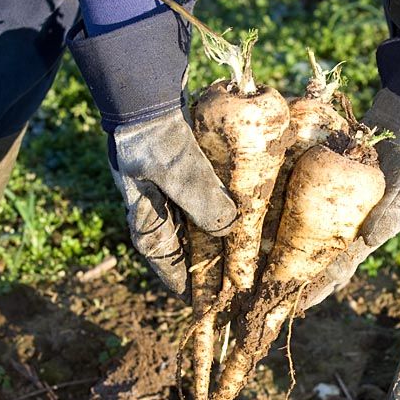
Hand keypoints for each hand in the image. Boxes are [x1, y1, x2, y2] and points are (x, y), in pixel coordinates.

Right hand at [110, 108, 236, 298]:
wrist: (144, 90)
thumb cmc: (151, 135)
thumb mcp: (173, 170)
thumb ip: (200, 199)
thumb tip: (229, 230)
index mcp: (149, 224)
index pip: (170, 269)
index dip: (191, 291)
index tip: (213, 309)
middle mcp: (163, 216)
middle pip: (192, 255)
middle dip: (215, 271)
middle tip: (244, 289)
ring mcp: (177, 198)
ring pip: (205, 232)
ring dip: (226, 243)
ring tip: (255, 260)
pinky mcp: (193, 178)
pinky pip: (214, 205)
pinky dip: (230, 214)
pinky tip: (254, 221)